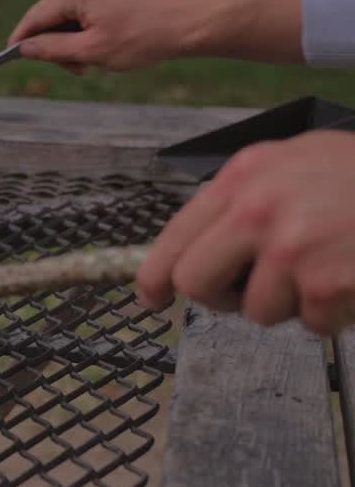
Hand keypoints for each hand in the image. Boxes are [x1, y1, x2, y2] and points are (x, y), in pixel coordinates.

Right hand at [8, 0, 195, 72]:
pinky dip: (85, 31)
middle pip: (52, 15)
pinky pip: (85, 10)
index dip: (21, 39)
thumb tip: (24, 48)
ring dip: (72, 41)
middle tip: (76, 69)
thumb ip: (51, 50)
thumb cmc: (141, 38)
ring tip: (91, 61)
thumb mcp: (90, 52)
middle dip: (56, 44)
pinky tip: (99, 47)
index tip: (7, 57)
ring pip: (68, 15)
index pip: (36, 16)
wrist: (186, 25)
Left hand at [136, 130, 354, 335]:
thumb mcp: (300, 162)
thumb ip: (248, 198)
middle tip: (254, 290)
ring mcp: (289, 247)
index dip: (156, 276)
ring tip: (329, 267)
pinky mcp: (323, 283)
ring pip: (256, 311)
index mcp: (245, 174)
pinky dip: (334, 313)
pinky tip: (353, 279)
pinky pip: (309, 324)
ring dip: (292, 304)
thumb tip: (201, 246)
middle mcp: (256, 207)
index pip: (177, 235)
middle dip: (222, 297)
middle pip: (197, 283)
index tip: (152, 298)